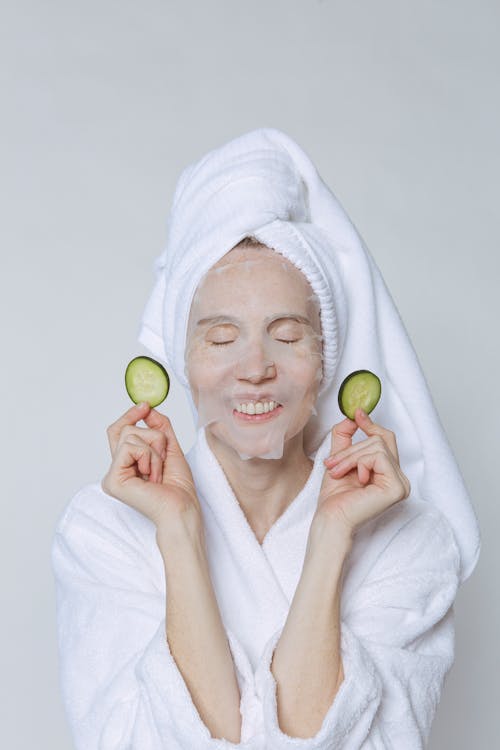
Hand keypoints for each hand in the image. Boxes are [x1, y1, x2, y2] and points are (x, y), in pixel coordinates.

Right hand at [101, 402, 202, 531]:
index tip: (145, 406)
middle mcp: (117, 469)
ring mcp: (112, 475)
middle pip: (126, 429)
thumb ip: (159, 426)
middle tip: (163, 458)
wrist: (182, 508)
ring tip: (158, 472)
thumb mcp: (170, 448)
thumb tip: (147, 408)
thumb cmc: (179, 488)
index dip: (130, 415)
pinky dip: (148, 457)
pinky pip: (129, 447)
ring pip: (130, 435)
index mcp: (127, 464)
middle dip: (154, 437)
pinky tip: (152, 477)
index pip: (119, 431)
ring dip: (154, 450)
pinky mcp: (112, 480)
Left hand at [314, 408, 410, 537]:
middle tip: (332, 463)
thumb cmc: (335, 497)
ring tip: (338, 472)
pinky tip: (355, 479)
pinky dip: (360, 463)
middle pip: (380, 440)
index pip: (386, 440)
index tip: (357, 413)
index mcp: (388, 474)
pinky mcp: (397, 487)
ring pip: (378, 446)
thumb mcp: (339, 458)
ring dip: (351, 457)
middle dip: (352, 449)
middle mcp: (399, 479)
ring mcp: (401, 483)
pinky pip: (380, 457)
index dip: (372, 425)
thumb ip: (346, 436)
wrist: (331, 519)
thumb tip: (354, 415)